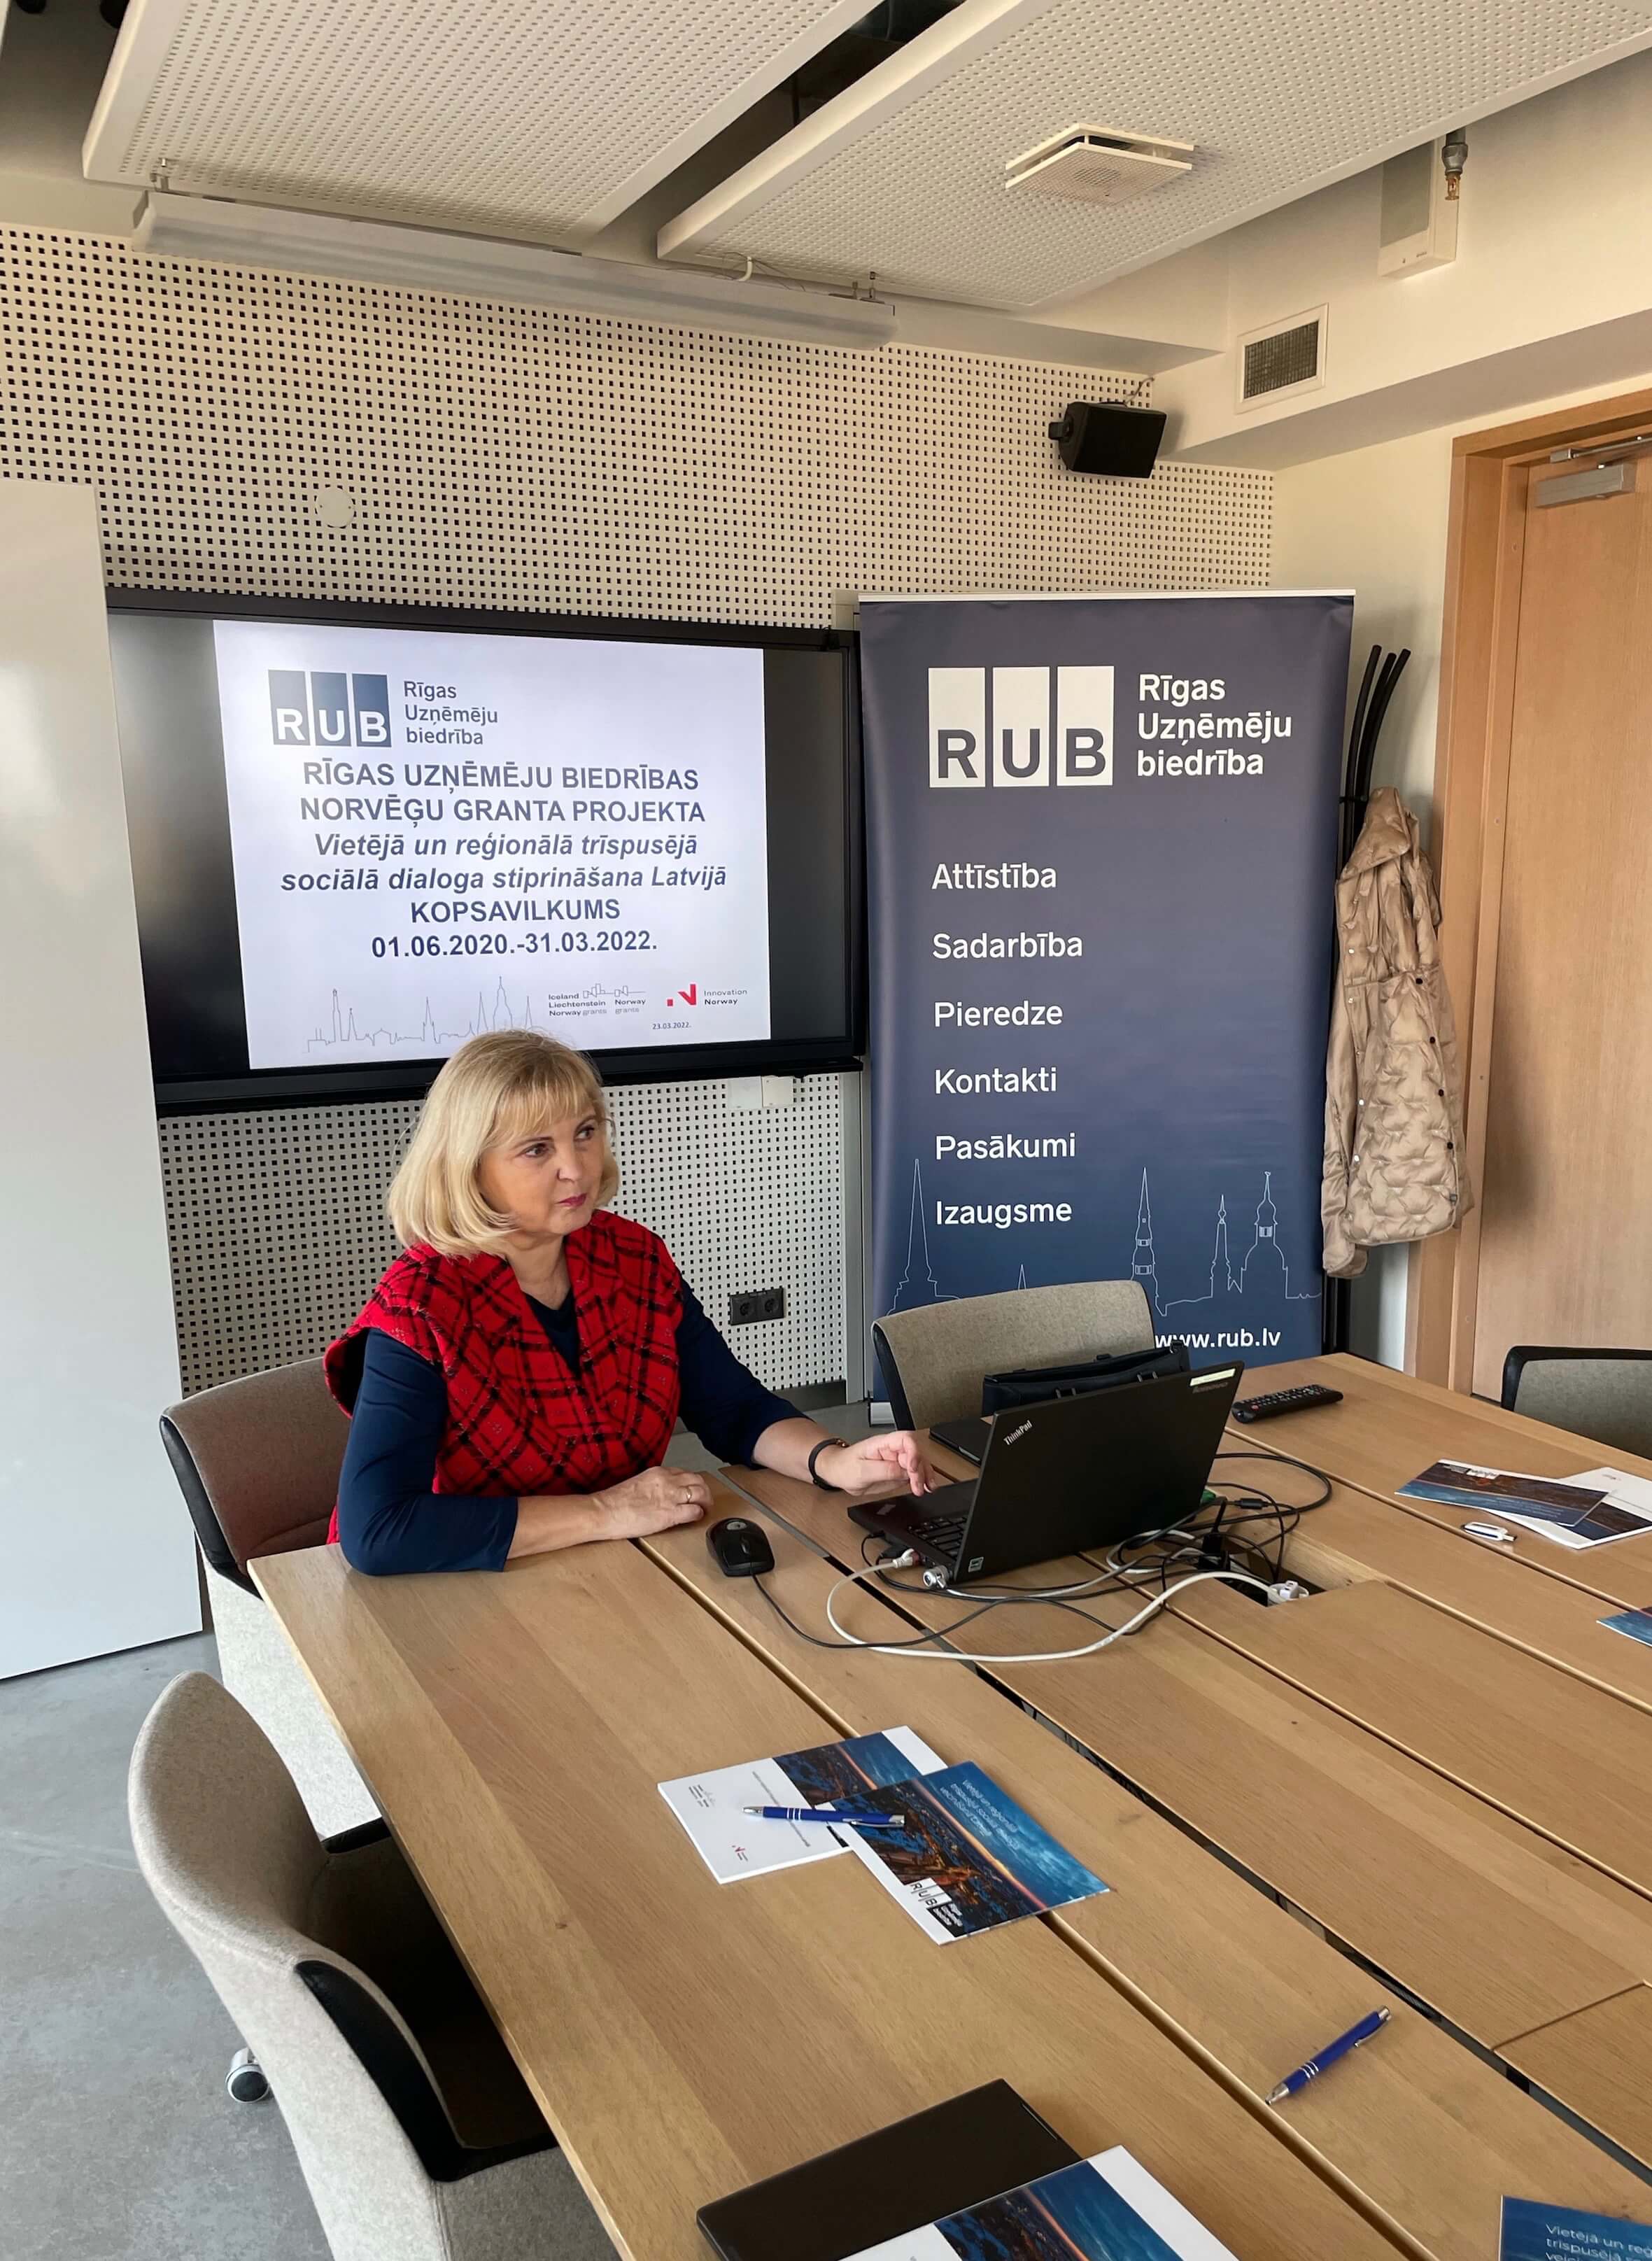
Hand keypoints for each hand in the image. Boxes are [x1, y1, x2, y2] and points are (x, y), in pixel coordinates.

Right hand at [590, 1466, 710, 1538]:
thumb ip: (652, 1485)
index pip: (684, 1473)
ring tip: (705, 1509)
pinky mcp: (671, 1514)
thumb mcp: (637, 1484)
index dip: (692, 1483)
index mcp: (658, 1472)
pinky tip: (696, 1518)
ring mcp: (671, 1496)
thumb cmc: (614, 1501)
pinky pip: (694, 1511)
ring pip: (701, 1494)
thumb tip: (659, 1494)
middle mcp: (668, 1481)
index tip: (693, 1489)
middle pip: (697, 1481)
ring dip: (706, 1502)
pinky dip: (699, 1514)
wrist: (605, 1511)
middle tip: (705, 1499)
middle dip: (704, 1490)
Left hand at [817, 1433, 935, 1497]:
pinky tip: (927, 1487)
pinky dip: (922, 1480)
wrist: (838, 1473)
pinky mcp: (897, 1472)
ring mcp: (896, 1461)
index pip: (905, 1439)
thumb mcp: (862, 1471)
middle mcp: (892, 1450)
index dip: (913, 1451)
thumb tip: (904, 1472)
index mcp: (882, 1444)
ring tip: (927, 1488)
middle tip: (917, 1485)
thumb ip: (884, 1470)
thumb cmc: (844, 1466)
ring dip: (925, 1475)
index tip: (912, 1467)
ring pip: (919, 1463)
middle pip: (915, 1453)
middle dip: (920, 1469)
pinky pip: (914, 1473)